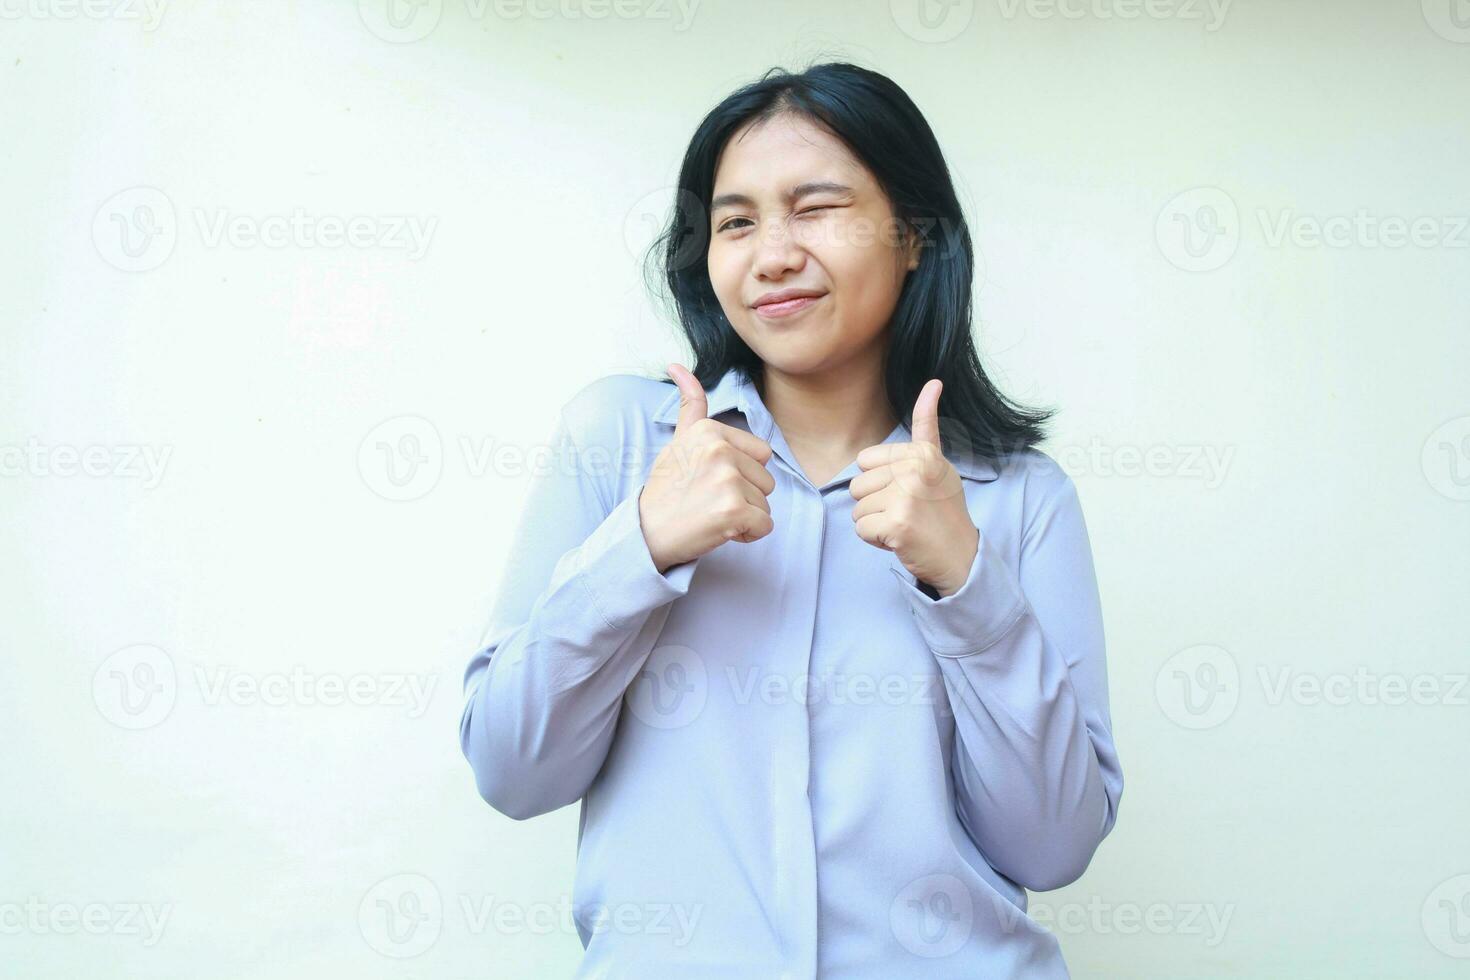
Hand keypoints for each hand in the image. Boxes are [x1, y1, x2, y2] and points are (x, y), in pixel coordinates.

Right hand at [639, 363, 776, 572]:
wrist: (646, 533)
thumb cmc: (666, 490)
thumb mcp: (677, 441)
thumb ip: (690, 406)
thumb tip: (678, 365)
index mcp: (710, 431)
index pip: (761, 453)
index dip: (742, 473)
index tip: (710, 481)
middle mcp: (720, 450)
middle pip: (766, 479)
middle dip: (745, 495)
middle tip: (710, 500)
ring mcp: (728, 480)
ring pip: (766, 503)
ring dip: (746, 515)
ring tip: (712, 514)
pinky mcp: (733, 510)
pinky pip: (765, 526)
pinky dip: (748, 534)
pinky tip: (720, 530)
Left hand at [849, 379, 978, 596]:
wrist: (960, 555)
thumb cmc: (943, 511)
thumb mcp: (938, 463)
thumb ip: (926, 429)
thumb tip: (934, 382)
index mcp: (921, 452)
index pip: (866, 460)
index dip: (880, 481)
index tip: (910, 491)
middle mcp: (914, 469)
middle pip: (857, 484)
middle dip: (875, 503)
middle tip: (907, 512)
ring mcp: (906, 495)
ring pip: (857, 508)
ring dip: (875, 522)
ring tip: (904, 525)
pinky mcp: (897, 523)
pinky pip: (861, 529)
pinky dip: (875, 540)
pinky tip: (899, 540)